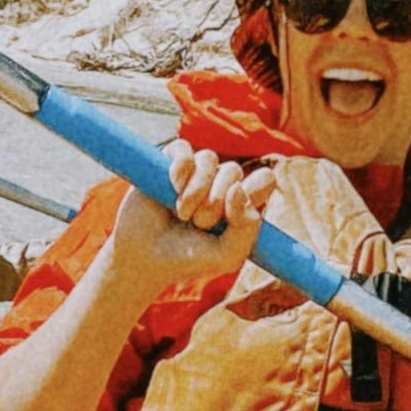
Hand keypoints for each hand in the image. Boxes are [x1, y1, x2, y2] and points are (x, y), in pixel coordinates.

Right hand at [104, 146, 273, 295]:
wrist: (146, 260)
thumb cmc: (189, 260)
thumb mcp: (228, 255)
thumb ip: (248, 228)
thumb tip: (239, 188)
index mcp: (239, 203)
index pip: (264, 179)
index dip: (255, 189)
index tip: (233, 214)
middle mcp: (219, 184)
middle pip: (233, 171)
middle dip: (215, 201)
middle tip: (199, 224)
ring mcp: (194, 172)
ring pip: (209, 158)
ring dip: (196, 189)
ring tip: (182, 213)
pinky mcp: (169, 163)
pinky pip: (184, 150)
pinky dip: (180, 168)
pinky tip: (172, 187)